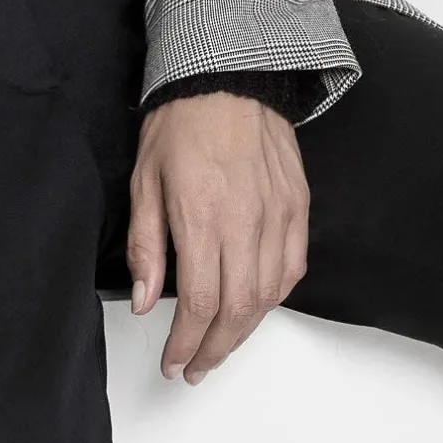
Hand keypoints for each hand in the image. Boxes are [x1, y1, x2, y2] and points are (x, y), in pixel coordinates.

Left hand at [127, 92, 309, 384]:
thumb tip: (147, 302)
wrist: (228, 75)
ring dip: (244, 330)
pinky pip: (292, 267)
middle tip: (195, 366)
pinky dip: (274, 296)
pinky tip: (255, 305)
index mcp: (202, 216)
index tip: (173, 362)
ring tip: (220, 345)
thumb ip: (146, 245)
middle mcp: (246, 222)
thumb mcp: (144, 179)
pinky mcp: (298, 205)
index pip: (200, 303)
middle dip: (214, 349)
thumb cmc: (181, 121)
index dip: (186, 343)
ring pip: (268, 296)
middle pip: (238, 310)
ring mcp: (278, 215)